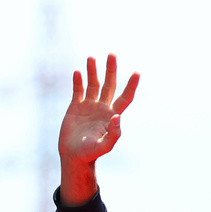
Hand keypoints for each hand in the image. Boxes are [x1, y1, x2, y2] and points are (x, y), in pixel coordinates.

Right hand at [57, 54, 138, 205]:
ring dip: (93, 71)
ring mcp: (89, 106)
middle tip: (112, 54)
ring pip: (93, 84)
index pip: (125, 97)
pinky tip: (78, 72)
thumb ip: (113, 134)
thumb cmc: (90, 154)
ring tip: (91, 58)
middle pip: (109, 85)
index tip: (137, 72)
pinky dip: (78, 81)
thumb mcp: (104, 146)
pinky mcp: (75, 107)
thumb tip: (118, 117)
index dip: (131, 86)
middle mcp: (102, 108)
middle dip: (111, 70)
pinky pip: (78, 91)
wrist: (73, 157)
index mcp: (112, 116)